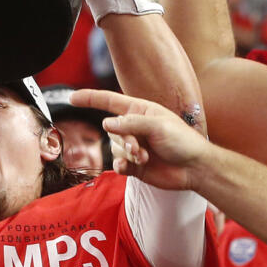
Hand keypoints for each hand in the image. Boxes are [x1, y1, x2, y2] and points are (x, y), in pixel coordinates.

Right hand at [70, 90, 208, 188]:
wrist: (195, 168)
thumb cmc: (182, 141)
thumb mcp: (157, 125)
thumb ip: (130, 123)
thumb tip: (105, 124)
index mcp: (140, 111)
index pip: (109, 101)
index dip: (90, 98)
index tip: (72, 97)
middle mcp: (134, 127)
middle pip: (112, 130)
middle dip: (124, 140)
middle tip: (140, 149)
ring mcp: (134, 146)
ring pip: (114, 148)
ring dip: (127, 154)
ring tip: (145, 158)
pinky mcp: (134, 165)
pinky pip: (117, 164)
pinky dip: (122, 166)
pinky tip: (131, 167)